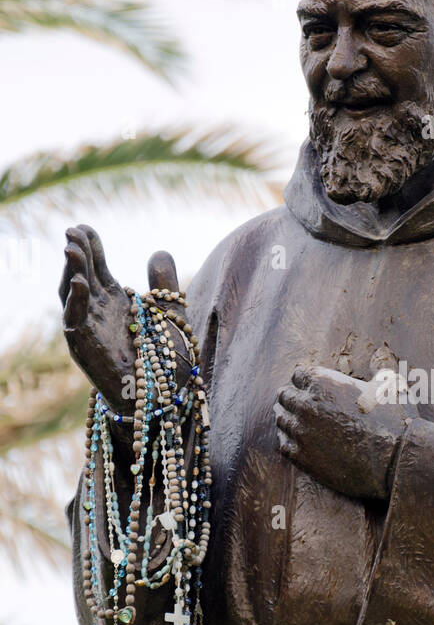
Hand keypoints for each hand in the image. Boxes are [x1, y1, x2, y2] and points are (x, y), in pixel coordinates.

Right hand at [59, 223, 183, 409]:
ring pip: (71, 294)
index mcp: (114, 301)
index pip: (97, 266)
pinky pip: (75, 321)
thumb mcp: (171, 315)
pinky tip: (82, 281)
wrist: (164, 399)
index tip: (85, 225)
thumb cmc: (165, 362)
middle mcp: (97, 312)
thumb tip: (159, 251)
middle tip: (72, 229)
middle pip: (80, 274)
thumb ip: (165, 285)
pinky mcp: (85, 348)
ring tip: (72, 248)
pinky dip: (76, 301)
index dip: (91, 246)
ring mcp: (88, 329)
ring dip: (71, 270)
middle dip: (76, 252)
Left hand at [274, 365, 409, 499]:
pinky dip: (287, 439)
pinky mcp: (302, 458)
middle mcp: (306, 405)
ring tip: (293, 418)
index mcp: (322, 382)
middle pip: (285, 395)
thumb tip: (380, 358)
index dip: (305, 378)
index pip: (299, 374)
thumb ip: (379, 368)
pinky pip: (283, 444)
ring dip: (287, 417)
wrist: (396, 460)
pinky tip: (293, 440)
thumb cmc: (395, 420)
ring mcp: (301, 433)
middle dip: (292, 396)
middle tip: (295, 400)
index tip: (308, 383)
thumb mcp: (390, 384)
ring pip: (281, 419)